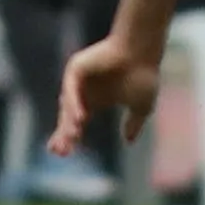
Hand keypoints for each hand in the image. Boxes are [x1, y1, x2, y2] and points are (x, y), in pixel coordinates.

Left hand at [51, 37, 160, 154]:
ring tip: (72, 137)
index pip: (76, 123)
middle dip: (64, 134)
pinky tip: (79, 118)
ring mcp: (78, 80)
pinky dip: (73, 103)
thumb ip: (133, 123)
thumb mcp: (141, 106)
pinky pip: (70, 88)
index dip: (71, 138)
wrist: (143, 50)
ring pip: (68, 104)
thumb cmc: (144, 74)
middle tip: (61, 151)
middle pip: (67, 117)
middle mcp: (83, 91)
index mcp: (95, 100)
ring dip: (69, 121)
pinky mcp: (76, 68)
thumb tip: (129, 141)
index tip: (66, 154)